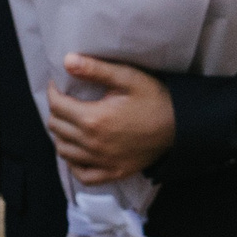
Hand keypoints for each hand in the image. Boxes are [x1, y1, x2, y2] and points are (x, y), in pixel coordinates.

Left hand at [46, 55, 175, 183]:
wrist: (182, 126)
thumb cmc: (156, 99)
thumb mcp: (128, 78)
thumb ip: (96, 70)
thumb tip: (66, 61)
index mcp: (93, 119)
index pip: (56, 105)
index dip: (54, 92)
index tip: (59, 85)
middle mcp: (93, 143)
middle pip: (56, 127)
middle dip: (56, 112)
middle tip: (66, 102)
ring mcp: (102, 161)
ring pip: (63, 151)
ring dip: (61, 136)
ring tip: (70, 124)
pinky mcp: (114, 172)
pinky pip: (82, 175)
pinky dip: (74, 164)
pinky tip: (78, 152)